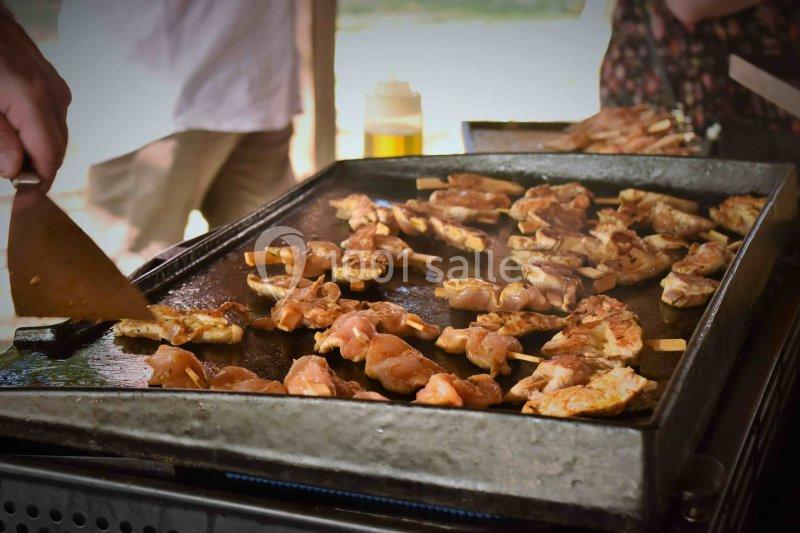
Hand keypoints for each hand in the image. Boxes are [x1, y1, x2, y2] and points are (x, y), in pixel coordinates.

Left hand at [0, 7, 70, 190]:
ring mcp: (54, 87)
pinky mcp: (49, 81)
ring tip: (13, 163)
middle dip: (38, 173)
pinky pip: (51, 118)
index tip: (20, 205)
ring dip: (37, 154)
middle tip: (13, 190)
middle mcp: (53, 95)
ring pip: (56, 135)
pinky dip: (38, 135)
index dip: (37, 187)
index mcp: (35, 101)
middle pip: (57, 150)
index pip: (49, 158)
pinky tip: (17, 138)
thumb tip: (15, 170)